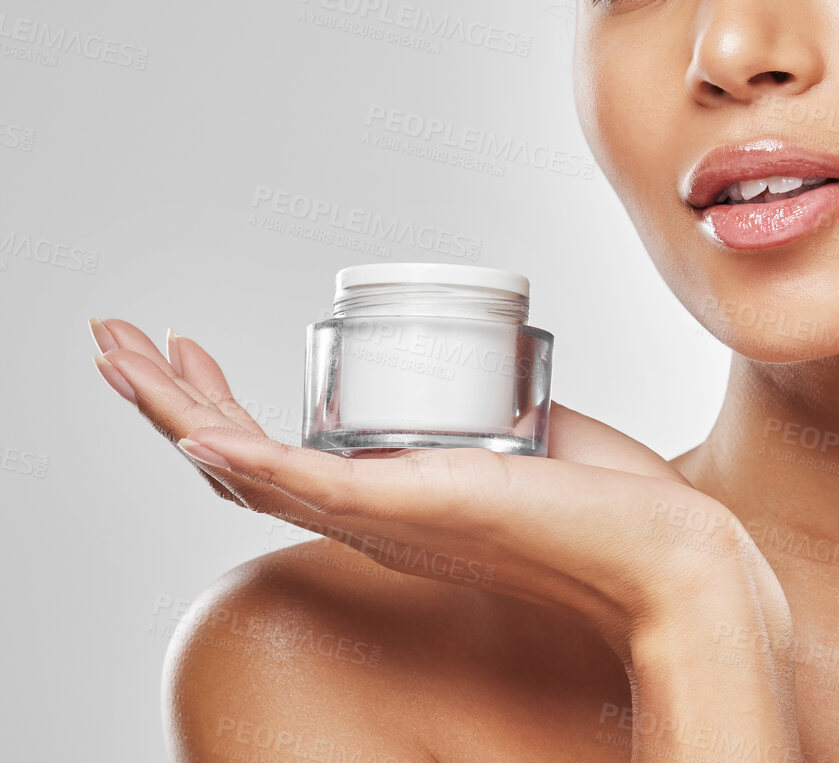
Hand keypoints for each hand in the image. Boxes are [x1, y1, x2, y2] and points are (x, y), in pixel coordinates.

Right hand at [89, 318, 784, 657]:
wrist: (664, 552)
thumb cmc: (614, 508)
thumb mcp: (538, 436)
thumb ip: (497, 418)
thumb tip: (493, 388)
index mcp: (396, 500)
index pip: (282, 460)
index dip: (224, 412)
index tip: (195, 355)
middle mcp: (374, 515)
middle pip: (238, 462)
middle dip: (168, 399)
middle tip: (118, 343)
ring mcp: (385, 514)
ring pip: (245, 467)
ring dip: (171, 408)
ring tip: (117, 353)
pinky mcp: (410, 505)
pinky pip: (303, 484)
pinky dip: (240, 454)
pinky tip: (194, 426)